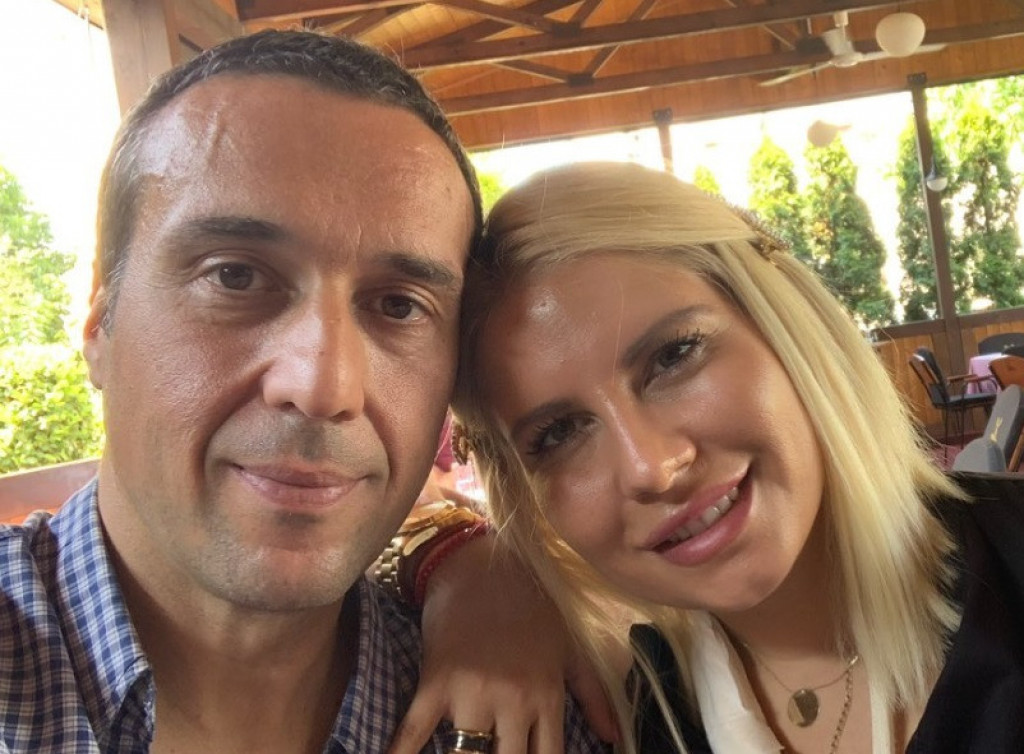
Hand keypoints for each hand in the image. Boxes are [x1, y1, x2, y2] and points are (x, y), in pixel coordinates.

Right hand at [386, 535, 619, 753]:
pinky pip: (414, 730)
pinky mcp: (436, 681)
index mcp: (547, 695)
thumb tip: (614, 738)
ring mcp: (472, 692)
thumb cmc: (531, 606)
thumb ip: (594, 695)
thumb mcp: (569, 647)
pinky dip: (400, 752)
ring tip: (465, 750)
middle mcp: (512, 700)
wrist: (481, 564)